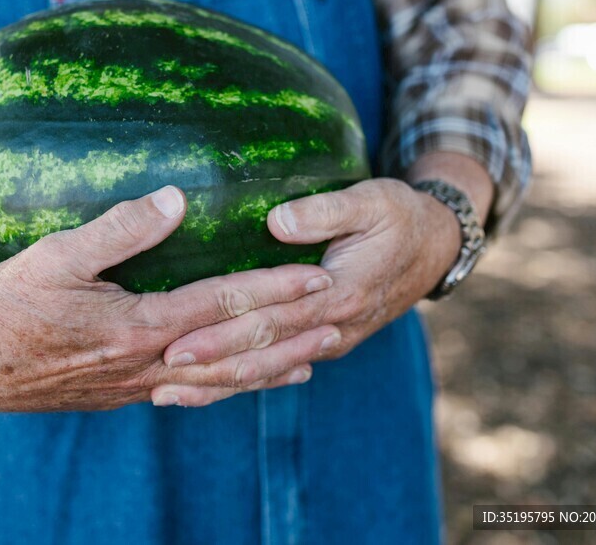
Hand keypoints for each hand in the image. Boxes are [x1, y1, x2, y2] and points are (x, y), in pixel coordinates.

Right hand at [0, 186, 339, 411]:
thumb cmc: (5, 302)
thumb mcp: (54, 256)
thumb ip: (119, 229)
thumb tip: (177, 198)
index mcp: (139, 325)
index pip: (224, 305)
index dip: (274, 289)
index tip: (318, 275)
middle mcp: (149, 362)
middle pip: (236, 349)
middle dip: (291, 331)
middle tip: (341, 315)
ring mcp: (139, 384)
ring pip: (222, 381)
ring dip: (272, 366)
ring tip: (317, 355)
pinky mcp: (125, 393)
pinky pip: (194, 392)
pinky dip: (231, 386)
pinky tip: (249, 380)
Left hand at [153, 177, 463, 402]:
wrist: (436, 248)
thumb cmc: (399, 216)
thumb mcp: (371, 200)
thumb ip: (324, 211)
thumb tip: (275, 221)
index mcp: (340, 292)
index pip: (271, 319)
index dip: (223, 333)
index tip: (178, 340)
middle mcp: (334, 327)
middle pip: (262, 353)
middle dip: (209, 366)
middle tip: (158, 374)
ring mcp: (331, 341)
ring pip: (268, 371)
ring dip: (219, 386)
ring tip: (169, 396)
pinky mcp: (325, 342)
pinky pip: (279, 369)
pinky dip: (244, 383)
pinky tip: (209, 391)